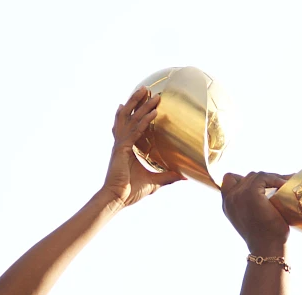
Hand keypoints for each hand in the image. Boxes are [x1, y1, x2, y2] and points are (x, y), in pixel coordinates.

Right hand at [102, 87, 185, 207]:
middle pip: (128, 116)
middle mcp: (121, 143)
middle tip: (146, 89)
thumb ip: (168, 177)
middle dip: (137, 101)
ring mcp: (120, 144)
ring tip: (148, 92)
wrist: (117, 199)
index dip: (136, 112)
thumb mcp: (155, 182)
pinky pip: (136, 131)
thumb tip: (184, 175)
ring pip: (130, 119)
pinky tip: (153, 113)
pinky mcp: (122, 149)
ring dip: (140, 104)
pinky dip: (144, 121)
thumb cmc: (131, 191)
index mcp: (126, 148)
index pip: (131, 125)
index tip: (143, 101)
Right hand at [221, 172, 291, 252]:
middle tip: (281, 183)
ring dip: (272, 178)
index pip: (230, 180)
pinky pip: (264, 177)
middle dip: (264, 179)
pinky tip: (285, 186)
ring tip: (286, 184)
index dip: (245, 179)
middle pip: (247, 176)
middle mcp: (229, 199)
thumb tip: (270, 191)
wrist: (267, 248)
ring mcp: (238, 195)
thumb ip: (252, 204)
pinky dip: (276, 179)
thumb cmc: (266, 236)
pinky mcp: (250, 193)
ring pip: (256, 175)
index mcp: (228, 205)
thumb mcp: (254, 218)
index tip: (263, 185)